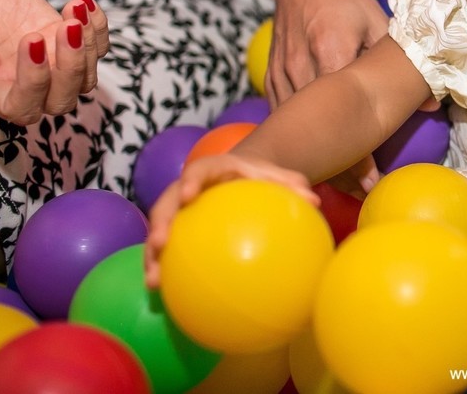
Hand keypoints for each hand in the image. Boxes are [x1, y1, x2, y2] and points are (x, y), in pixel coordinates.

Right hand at [0, 0, 109, 123]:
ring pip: (86, 77)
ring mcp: (49, 64)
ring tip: (75, 7)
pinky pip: (96, 46)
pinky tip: (81, 0)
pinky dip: (98, 25)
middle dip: (72, 66)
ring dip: (89, 42)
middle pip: (62, 101)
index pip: (21, 107)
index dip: (34, 83)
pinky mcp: (65, 42)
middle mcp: (22, 83)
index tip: (31, 39)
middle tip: (66, 26)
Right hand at [143, 153, 319, 287]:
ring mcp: (178, 210)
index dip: (190, 182)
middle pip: (167, 203)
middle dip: (161, 223)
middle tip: (160, 243)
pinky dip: (162, 268)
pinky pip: (166, 250)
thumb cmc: (261, 177)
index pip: (197, 172)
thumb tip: (315, 201)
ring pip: (159, 230)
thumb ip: (293, 186)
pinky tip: (162, 296)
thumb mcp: (278, 177)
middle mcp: (187, 187)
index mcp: (212, 170)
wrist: (243, 177)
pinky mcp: (177, 230)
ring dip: (151, 255)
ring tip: (153, 281)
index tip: (188, 195)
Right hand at [269, 0, 390, 189]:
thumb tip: (434, 102)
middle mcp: (301, 66)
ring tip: (339, 184)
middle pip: (316, 128)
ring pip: (295, 129)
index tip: (368, 178)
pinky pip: (284, 117)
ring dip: (314, 155)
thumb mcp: (379, 20)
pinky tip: (314, 157)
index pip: (342, 111)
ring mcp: (281, 72)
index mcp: (330, 49)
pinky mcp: (271, 75)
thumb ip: (402, 60)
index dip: (354, 149)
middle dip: (335, 164)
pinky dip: (298, 139)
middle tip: (358, 193)